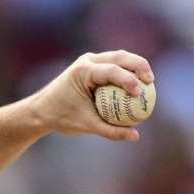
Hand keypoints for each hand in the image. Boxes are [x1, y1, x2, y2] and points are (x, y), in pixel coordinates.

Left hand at [30, 50, 154, 141]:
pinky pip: (115, 66)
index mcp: (82, 71)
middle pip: (120, 57)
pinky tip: (140, 85)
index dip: (129, 80)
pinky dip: (128, 73)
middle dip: (139, 66)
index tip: (139, 93)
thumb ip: (111, 131)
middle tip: (151, 82)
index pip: (111, 70)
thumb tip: (136, 136)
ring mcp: (90, 61)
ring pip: (120, 57)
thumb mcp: (86, 126)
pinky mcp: (94, 66)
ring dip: (136, 66)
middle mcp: (87, 61)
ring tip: (150, 82)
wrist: (41, 111)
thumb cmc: (61, 118)